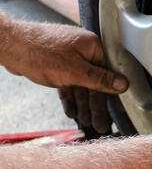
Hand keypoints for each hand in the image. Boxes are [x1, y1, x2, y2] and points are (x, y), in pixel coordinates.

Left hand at [2, 18, 128, 132]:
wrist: (9, 45)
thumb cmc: (38, 51)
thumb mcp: (74, 71)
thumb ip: (100, 80)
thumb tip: (123, 84)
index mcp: (93, 47)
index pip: (110, 75)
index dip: (113, 96)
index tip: (116, 112)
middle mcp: (85, 51)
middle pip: (96, 83)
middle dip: (96, 106)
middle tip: (100, 123)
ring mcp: (71, 58)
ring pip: (82, 86)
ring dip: (83, 105)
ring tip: (86, 121)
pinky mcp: (59, 65)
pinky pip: (70, 84)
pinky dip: (70, 97)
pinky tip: (72, 111)